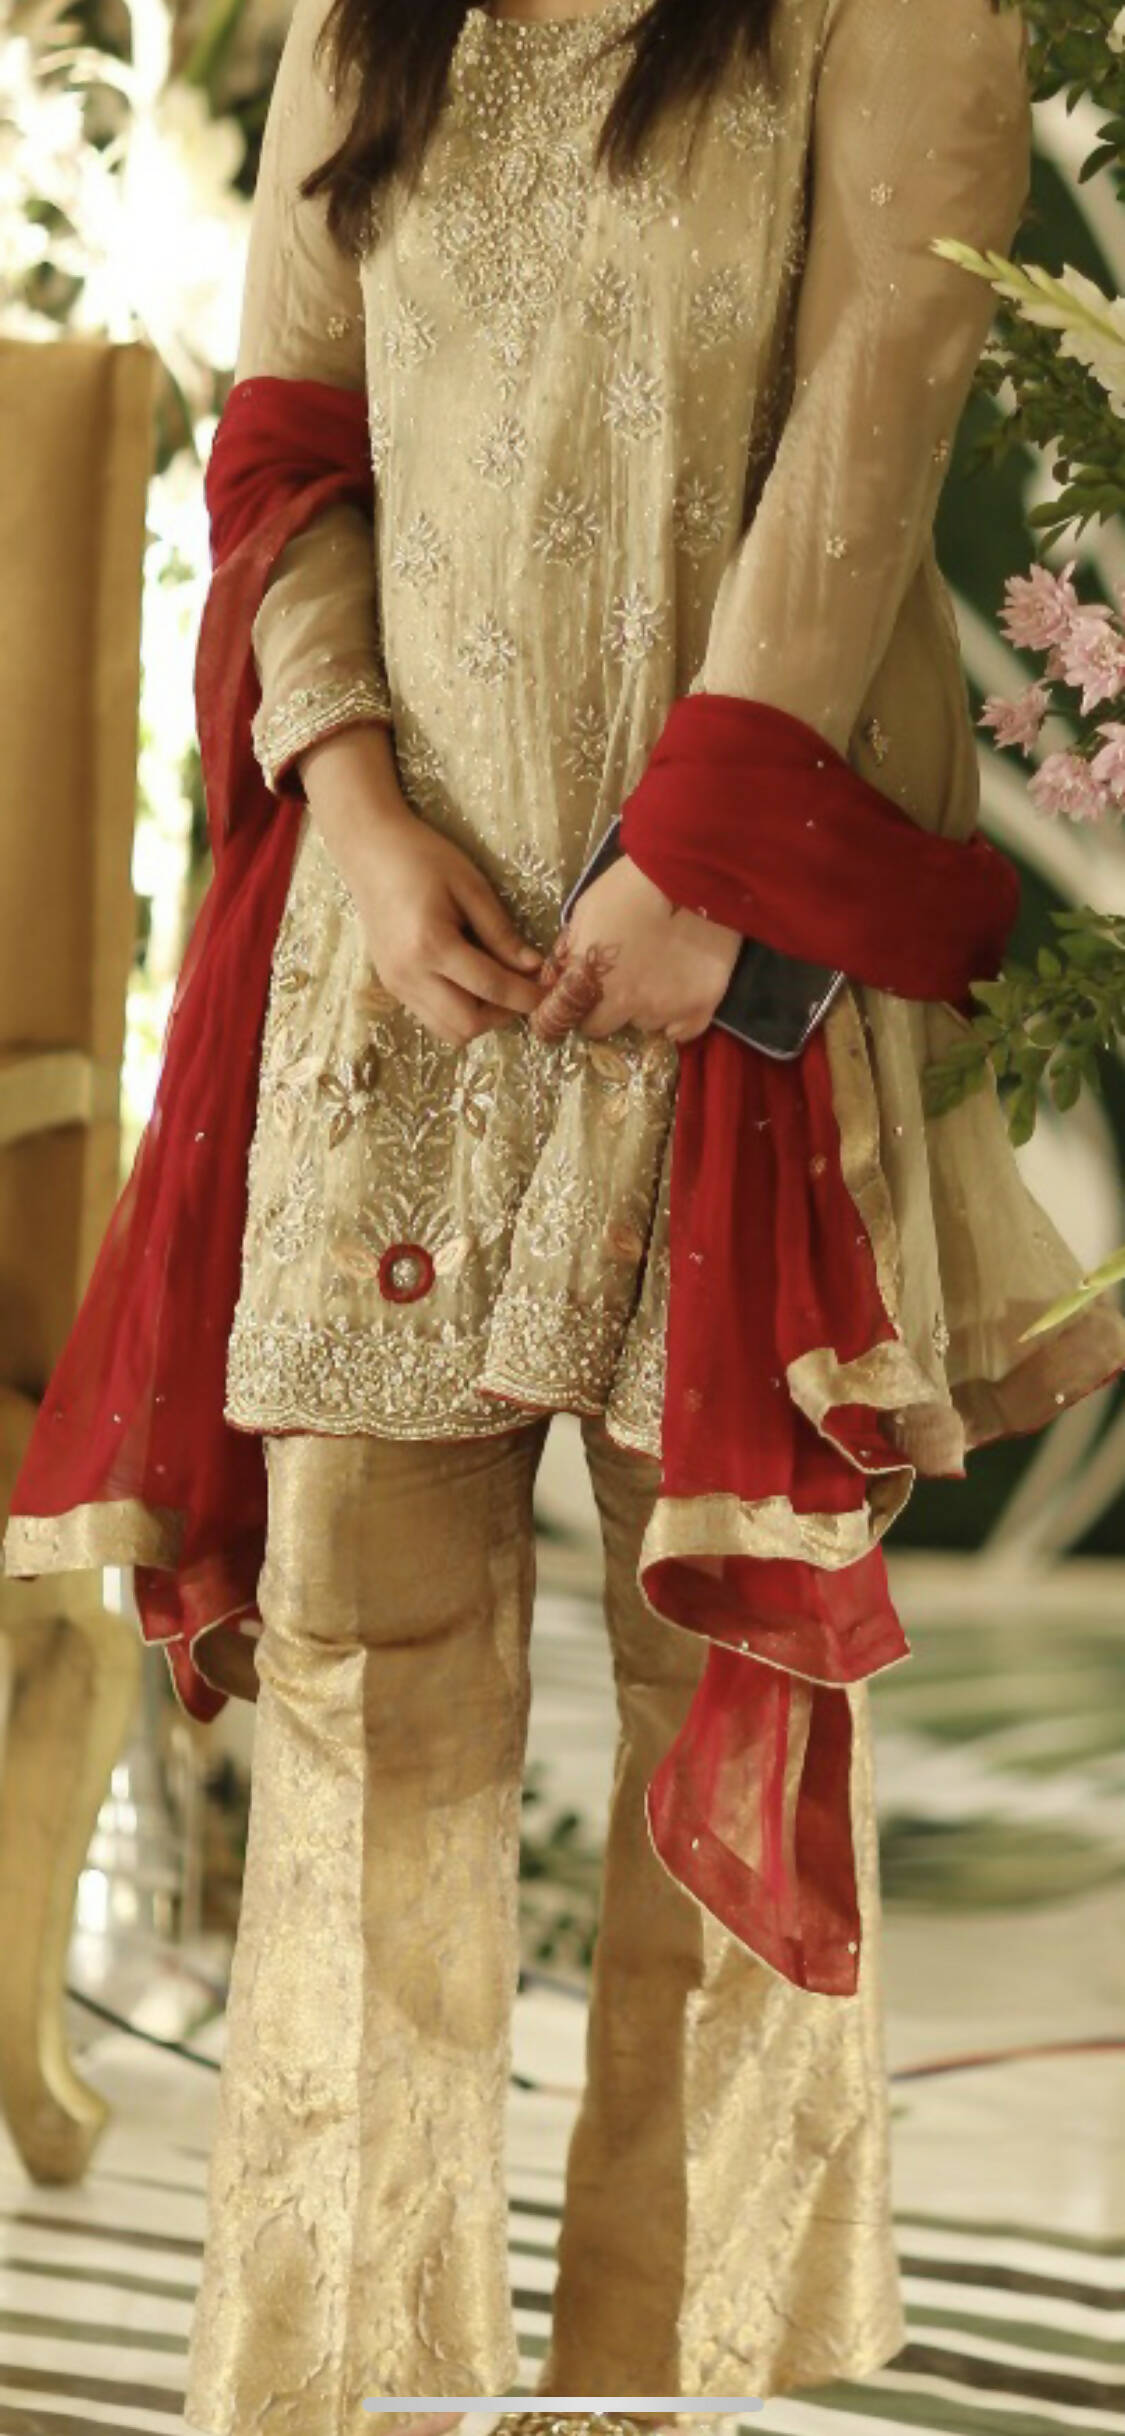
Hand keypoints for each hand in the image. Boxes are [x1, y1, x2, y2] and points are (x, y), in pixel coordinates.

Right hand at [298, 724, 543, 1047]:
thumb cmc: (422, 857)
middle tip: (519, 987)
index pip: (490, 988)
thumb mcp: (471, 886)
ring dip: (479, 1017)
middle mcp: (410, 974)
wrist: (368, 851)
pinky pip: (432, 1017)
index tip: (549, 994)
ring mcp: (396, 984)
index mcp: (431, 944)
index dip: (526, 996)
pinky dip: (458, 1010)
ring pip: (448, 1031)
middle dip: (502, 1014)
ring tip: (495, 985)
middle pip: (467, 1025)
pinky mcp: (392, 985)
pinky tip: (469, 981)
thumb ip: (501, 932)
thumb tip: (533, 967)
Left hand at [531, 853, 741, 1044]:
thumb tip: (563, 973)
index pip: (571, 1019)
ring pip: (646, 1024)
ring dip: (645, 1007)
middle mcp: (626, 1007)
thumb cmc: (630, 887)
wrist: (689, 875)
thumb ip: (571, 950)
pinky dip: (677, 1018)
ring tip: (657, 976)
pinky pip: (682, 1031)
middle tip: (622, 982)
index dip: (576, 1006)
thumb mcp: (585, 911)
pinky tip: (677, 995)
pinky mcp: (701, 1007)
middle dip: (607, 1009)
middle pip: (606, 1027)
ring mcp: (666, 1010)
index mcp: (592, 984)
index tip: (582, 997)